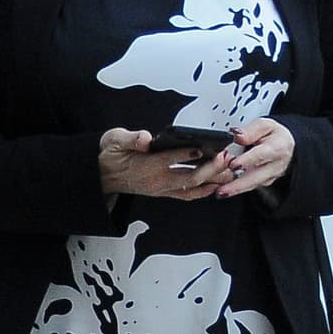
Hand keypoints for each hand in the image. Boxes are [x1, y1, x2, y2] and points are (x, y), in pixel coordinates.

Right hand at [99, 126, 230, 202]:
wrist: (102, 174)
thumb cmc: (112, 154)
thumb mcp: (115, 140)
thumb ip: (131, 139)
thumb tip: (145, 139)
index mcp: (145, 165)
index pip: (169, 160)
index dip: (187, 154)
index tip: (203, 147)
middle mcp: (156, 181)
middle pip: (189, 177)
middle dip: (210, 168)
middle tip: (226, 157)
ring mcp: (161, 189)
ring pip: (192, 188)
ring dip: (212, 181)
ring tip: (230, 171)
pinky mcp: (164, 192)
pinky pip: (187, 195)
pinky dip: (203, 191)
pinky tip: (216, 185)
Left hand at [214, 118, 295, 197]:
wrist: (286, 148)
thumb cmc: (274, 136)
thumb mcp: (265, 125)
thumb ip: (251, 131)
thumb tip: (237, 136)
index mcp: (277, 148)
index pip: (261, 155)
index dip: (247, 160)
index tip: (233, 164)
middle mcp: (274, 166)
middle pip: (255, 177)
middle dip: (238, 185)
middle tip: (222, 189)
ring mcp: (269, 178)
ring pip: (251, 185)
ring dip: (235, 190)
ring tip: (220, 192)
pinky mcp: (262, 184)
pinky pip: (248, 187)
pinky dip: (235, 189)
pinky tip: (223, 189)